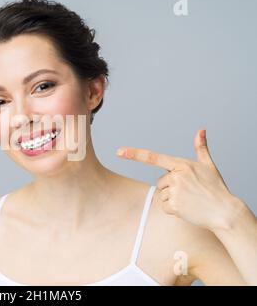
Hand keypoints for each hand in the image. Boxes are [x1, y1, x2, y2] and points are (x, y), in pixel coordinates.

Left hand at [116, 129, 243, 231]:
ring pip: (162, 194)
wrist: (224, 212)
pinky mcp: (173, 206)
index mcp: (182, 165)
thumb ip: (201, 148)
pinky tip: (187, 209)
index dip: (134, 154)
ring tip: (190, 200)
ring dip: (172, 199)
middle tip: (189, 192)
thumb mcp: (208, 166)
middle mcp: (176, 176)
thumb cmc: (216, 188)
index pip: (153, 157)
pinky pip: (164, 206)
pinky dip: (173, 209)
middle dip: (171, 187)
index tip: (119, 151)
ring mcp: (174, 192)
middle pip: (161, 181)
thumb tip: (201, 130)